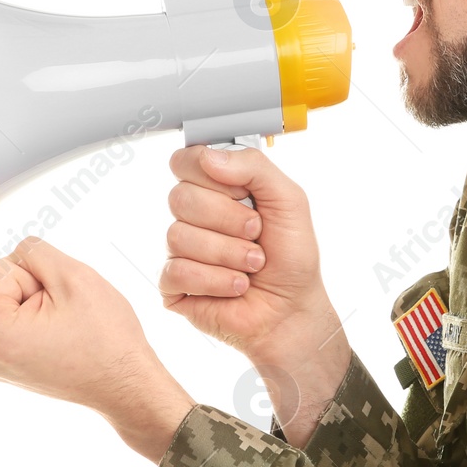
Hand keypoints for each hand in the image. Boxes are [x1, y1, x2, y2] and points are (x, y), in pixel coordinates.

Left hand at [0, 217, 193, 462]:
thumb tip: (18, 260)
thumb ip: (34, 253)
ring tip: (70, 323)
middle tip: (69, 308)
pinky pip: (12, 311)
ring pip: (6, 293)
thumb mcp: (76, 279)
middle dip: (33, 279)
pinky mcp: (3, 358)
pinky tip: (62, 330)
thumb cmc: (108, 342)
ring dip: (40, 295)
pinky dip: (37, 309)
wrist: (129, 389)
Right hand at [161, 145, 342, 359]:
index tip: (244, 192)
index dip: (212, 175)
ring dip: (229, 254)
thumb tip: (208, 157)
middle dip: (229, 219)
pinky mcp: (173, 284)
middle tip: (256, 234)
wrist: (293, 309)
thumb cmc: (291, 257)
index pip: (186, 160)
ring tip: (252, 265)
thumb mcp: (288, 199)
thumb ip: (254, 166)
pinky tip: (236, 285)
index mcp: (217, 188)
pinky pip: (176, 271)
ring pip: (178, 235)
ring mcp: (180, 249)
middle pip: (181, 197)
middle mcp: (193, 216)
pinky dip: (216, 280)